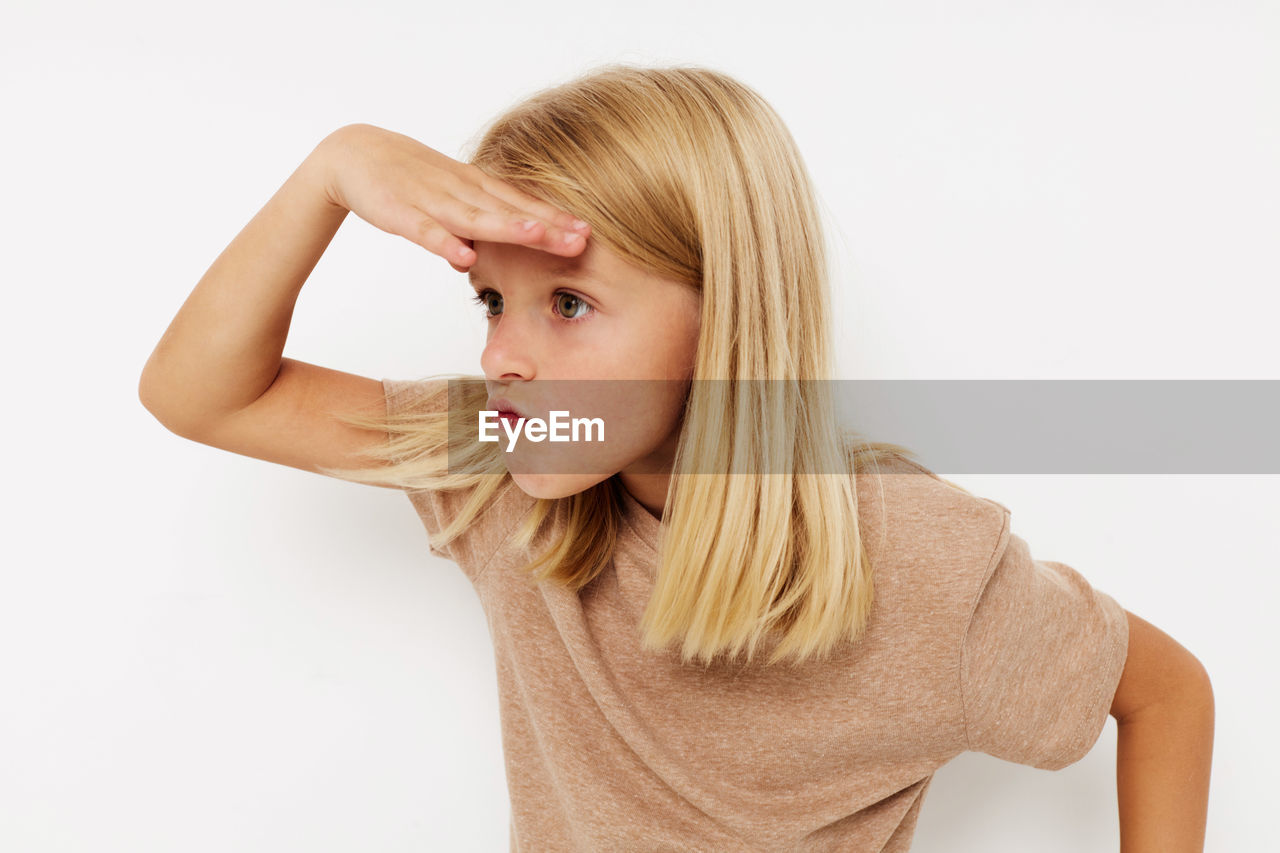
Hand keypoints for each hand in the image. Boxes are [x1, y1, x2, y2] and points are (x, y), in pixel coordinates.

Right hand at [313, 123, 589, 271]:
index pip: (522, 204)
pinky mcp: (400, 212)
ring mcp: (431, 199)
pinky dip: (443, 242)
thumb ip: (477, 225)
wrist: (354, 153)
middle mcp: (461, 190)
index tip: (589, 233)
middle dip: (546, 225)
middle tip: (581, 239)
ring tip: (538, 236)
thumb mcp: (451, 199)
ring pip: (474, 217)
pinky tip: (463, 258)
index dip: (555, 218)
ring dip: (506, 227)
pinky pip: (424, 230)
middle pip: (509, 210)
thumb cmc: (410, 178)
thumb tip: (496, 252)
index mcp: (476, 187)